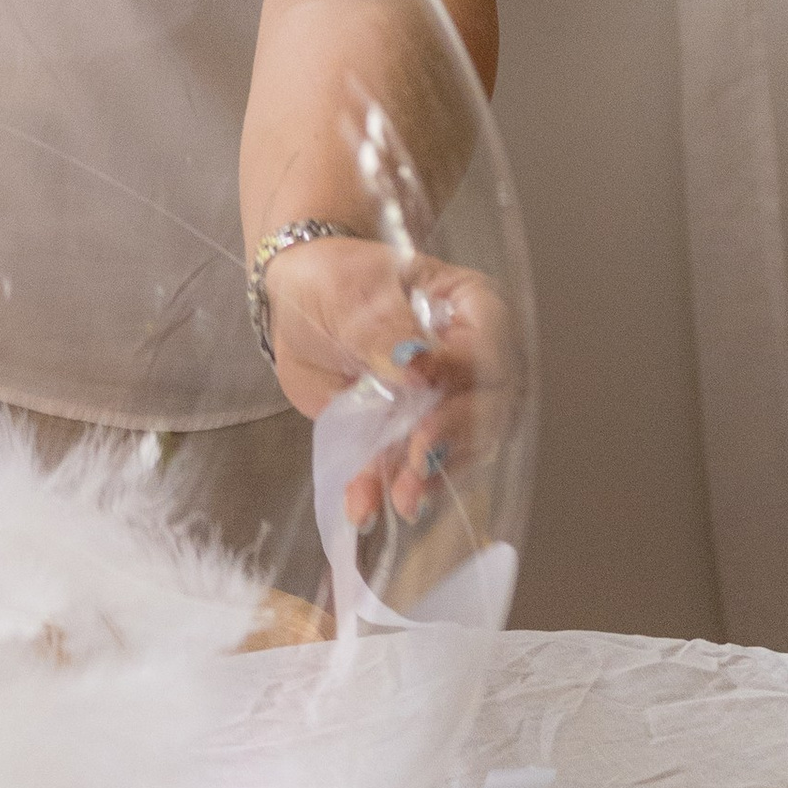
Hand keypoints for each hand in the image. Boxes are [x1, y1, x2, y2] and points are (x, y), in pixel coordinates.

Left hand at [263, 237, 519, 528]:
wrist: (297, 308)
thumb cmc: (331, 280)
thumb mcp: (348, 292)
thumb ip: (381, 330)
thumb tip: (417, 366)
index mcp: (471, 305)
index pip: (491, 344)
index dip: (465, 372)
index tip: (424, 387)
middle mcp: (474, 359)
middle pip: (489, 408)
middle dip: (452, 441)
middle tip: (416, 465)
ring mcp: (450, 403)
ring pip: (459, 450)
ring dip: (427, 478)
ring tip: (395, 499)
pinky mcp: (419, 437)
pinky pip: (418, 470)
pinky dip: (393, 489)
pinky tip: (368, 506)